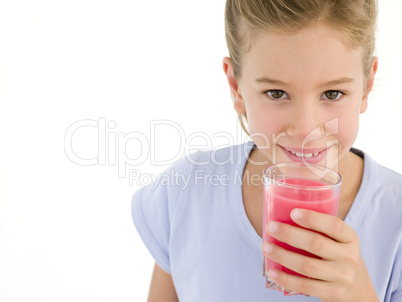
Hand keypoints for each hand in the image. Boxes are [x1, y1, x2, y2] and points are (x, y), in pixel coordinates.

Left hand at [261, 208, 378, 301]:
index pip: (334, 226)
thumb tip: (283, 214)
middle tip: (270, 227)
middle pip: (316, 243)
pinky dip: (286, 279)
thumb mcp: (339, 242)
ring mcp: (342, 277)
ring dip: (282, 256)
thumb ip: (320, 230)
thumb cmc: (338, 257)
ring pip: (307, 266)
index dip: (313, 218)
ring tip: (265, 248)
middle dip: (289, 234)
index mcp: (350, 238)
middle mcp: (349, 257)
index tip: (293, 212)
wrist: (358, 291)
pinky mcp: (333, 294)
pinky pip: (305, 286)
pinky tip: (272, 272)